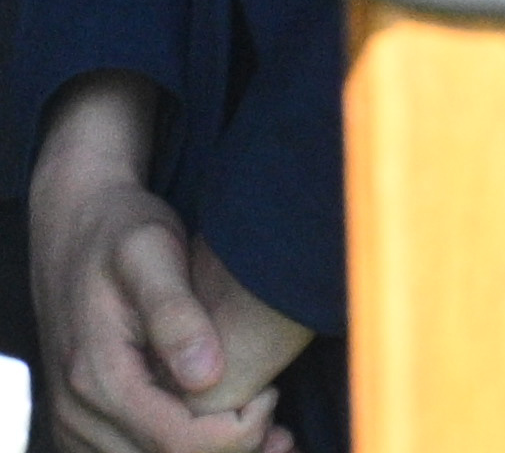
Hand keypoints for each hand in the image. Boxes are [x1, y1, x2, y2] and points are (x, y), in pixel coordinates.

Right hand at [32, 80, 306, 452]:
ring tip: (268, 431)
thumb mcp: (151, 252)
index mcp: (98, 375)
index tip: (272, 393)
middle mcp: (78, 409)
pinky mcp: (84, 420)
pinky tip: (228, 430)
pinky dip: (178, 452)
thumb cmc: (122, 231)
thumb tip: (207, 377)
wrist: (75, 226)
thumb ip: (176, 314)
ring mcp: (75, 420)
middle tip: (279, 415)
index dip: (237, 432)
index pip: (176, 441)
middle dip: (232, 447)